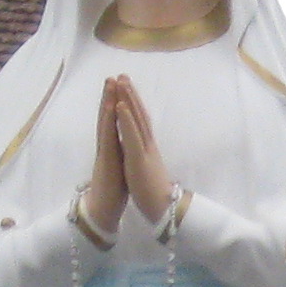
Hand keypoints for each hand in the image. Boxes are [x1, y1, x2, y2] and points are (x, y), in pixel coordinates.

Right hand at [80, 79, 127, 241]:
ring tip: (110, 82)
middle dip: (110, 96)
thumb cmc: (112, 191)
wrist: (102, 211)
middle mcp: (107, 145)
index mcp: (113, 147)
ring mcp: (105, 151)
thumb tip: (123, 146)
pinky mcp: (105, 159)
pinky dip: (108, 120)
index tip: (121, 87)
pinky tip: (110, 106)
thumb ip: (120, 154)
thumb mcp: (120, 167)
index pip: (114, 121)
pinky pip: (107, 135)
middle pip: (108, 116)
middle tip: (112, 76)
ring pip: (105, 121)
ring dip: (107, 101)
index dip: (117, 104)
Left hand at [106, 75, 174, 219]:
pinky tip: (120, 105)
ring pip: (136, 119)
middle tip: (123, 75)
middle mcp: (148, 145)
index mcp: (147, 148)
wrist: (165, 211)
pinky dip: (126, 119)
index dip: (134, 105)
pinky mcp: (139, 159)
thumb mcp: (147, 170)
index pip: (141, 122)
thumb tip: (142, 152)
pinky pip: (132, 136)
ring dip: (129, 99)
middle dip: (131, 94)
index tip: (127, 89)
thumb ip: (144, 157)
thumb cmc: (155, 193)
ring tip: (121, 81)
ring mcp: (144, 150)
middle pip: (140, 114)